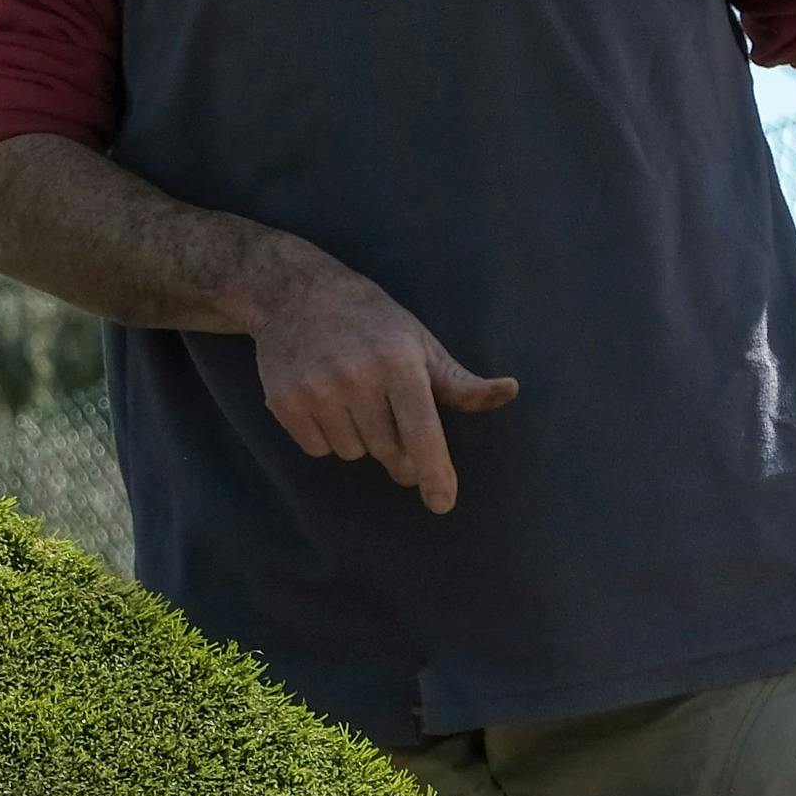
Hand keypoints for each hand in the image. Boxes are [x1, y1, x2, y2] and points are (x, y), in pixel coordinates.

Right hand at [246, 245, 517, 512]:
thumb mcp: (419, 343)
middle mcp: (356, 377)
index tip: (442, 503)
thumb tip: (510, 390)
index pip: (421, 432)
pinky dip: (325, 435)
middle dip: (397, 451)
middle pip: (389, 452)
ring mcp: (317, 390)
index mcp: (398, 363)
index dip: (435, 472)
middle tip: (391, 422)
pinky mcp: (285, 401)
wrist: (294, 292)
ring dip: (358, 438)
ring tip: (348, 396)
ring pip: (352, 453)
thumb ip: (459, 381)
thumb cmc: (371, 322)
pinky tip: (322, 399)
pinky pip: (318, 449)